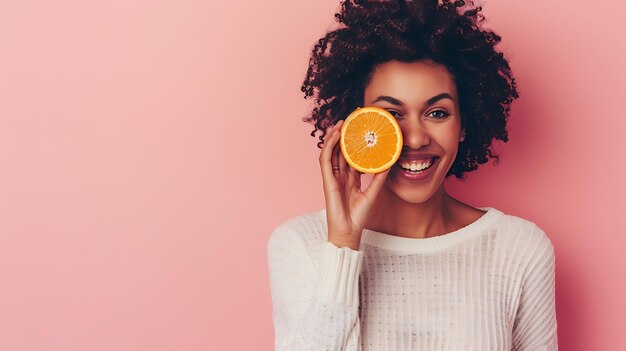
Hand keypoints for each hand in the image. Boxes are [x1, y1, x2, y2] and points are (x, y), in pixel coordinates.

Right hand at [319, 119, 390, 250]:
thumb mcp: (373, 193)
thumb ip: (379, 178)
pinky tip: (335, 136)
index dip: (354, 143)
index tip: (361, 130)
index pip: (350, 156)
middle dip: (343, 135)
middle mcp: (339, 176)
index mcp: (349, 179)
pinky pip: (325, 160)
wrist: (349, 231)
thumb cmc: (359, 216)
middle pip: (339, 151)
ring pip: (330, 152)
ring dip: (334, 136)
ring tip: (341, 123)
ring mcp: (332, 177)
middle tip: (351, 120)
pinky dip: (328, 146)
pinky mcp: (326, 180)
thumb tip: (390, 163)